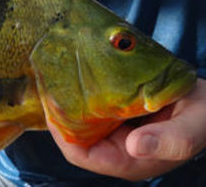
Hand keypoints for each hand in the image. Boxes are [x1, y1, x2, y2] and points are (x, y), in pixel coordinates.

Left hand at [47, 78, 205, 180]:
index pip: (80, 154)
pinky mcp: (118, 119)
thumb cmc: (205, 117)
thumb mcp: (193, 126)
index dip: (61, 134)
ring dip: (68, 105)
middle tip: (49, 85)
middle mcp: (117, 150)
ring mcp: (116, 135)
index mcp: (129, 160)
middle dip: (59, 116)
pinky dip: (82, 98)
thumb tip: (135, 146)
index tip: (53, 106)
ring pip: (79, 124)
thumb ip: (170, 140)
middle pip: (73, 138)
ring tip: (56, 79)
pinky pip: (91, 111)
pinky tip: (75, 79)